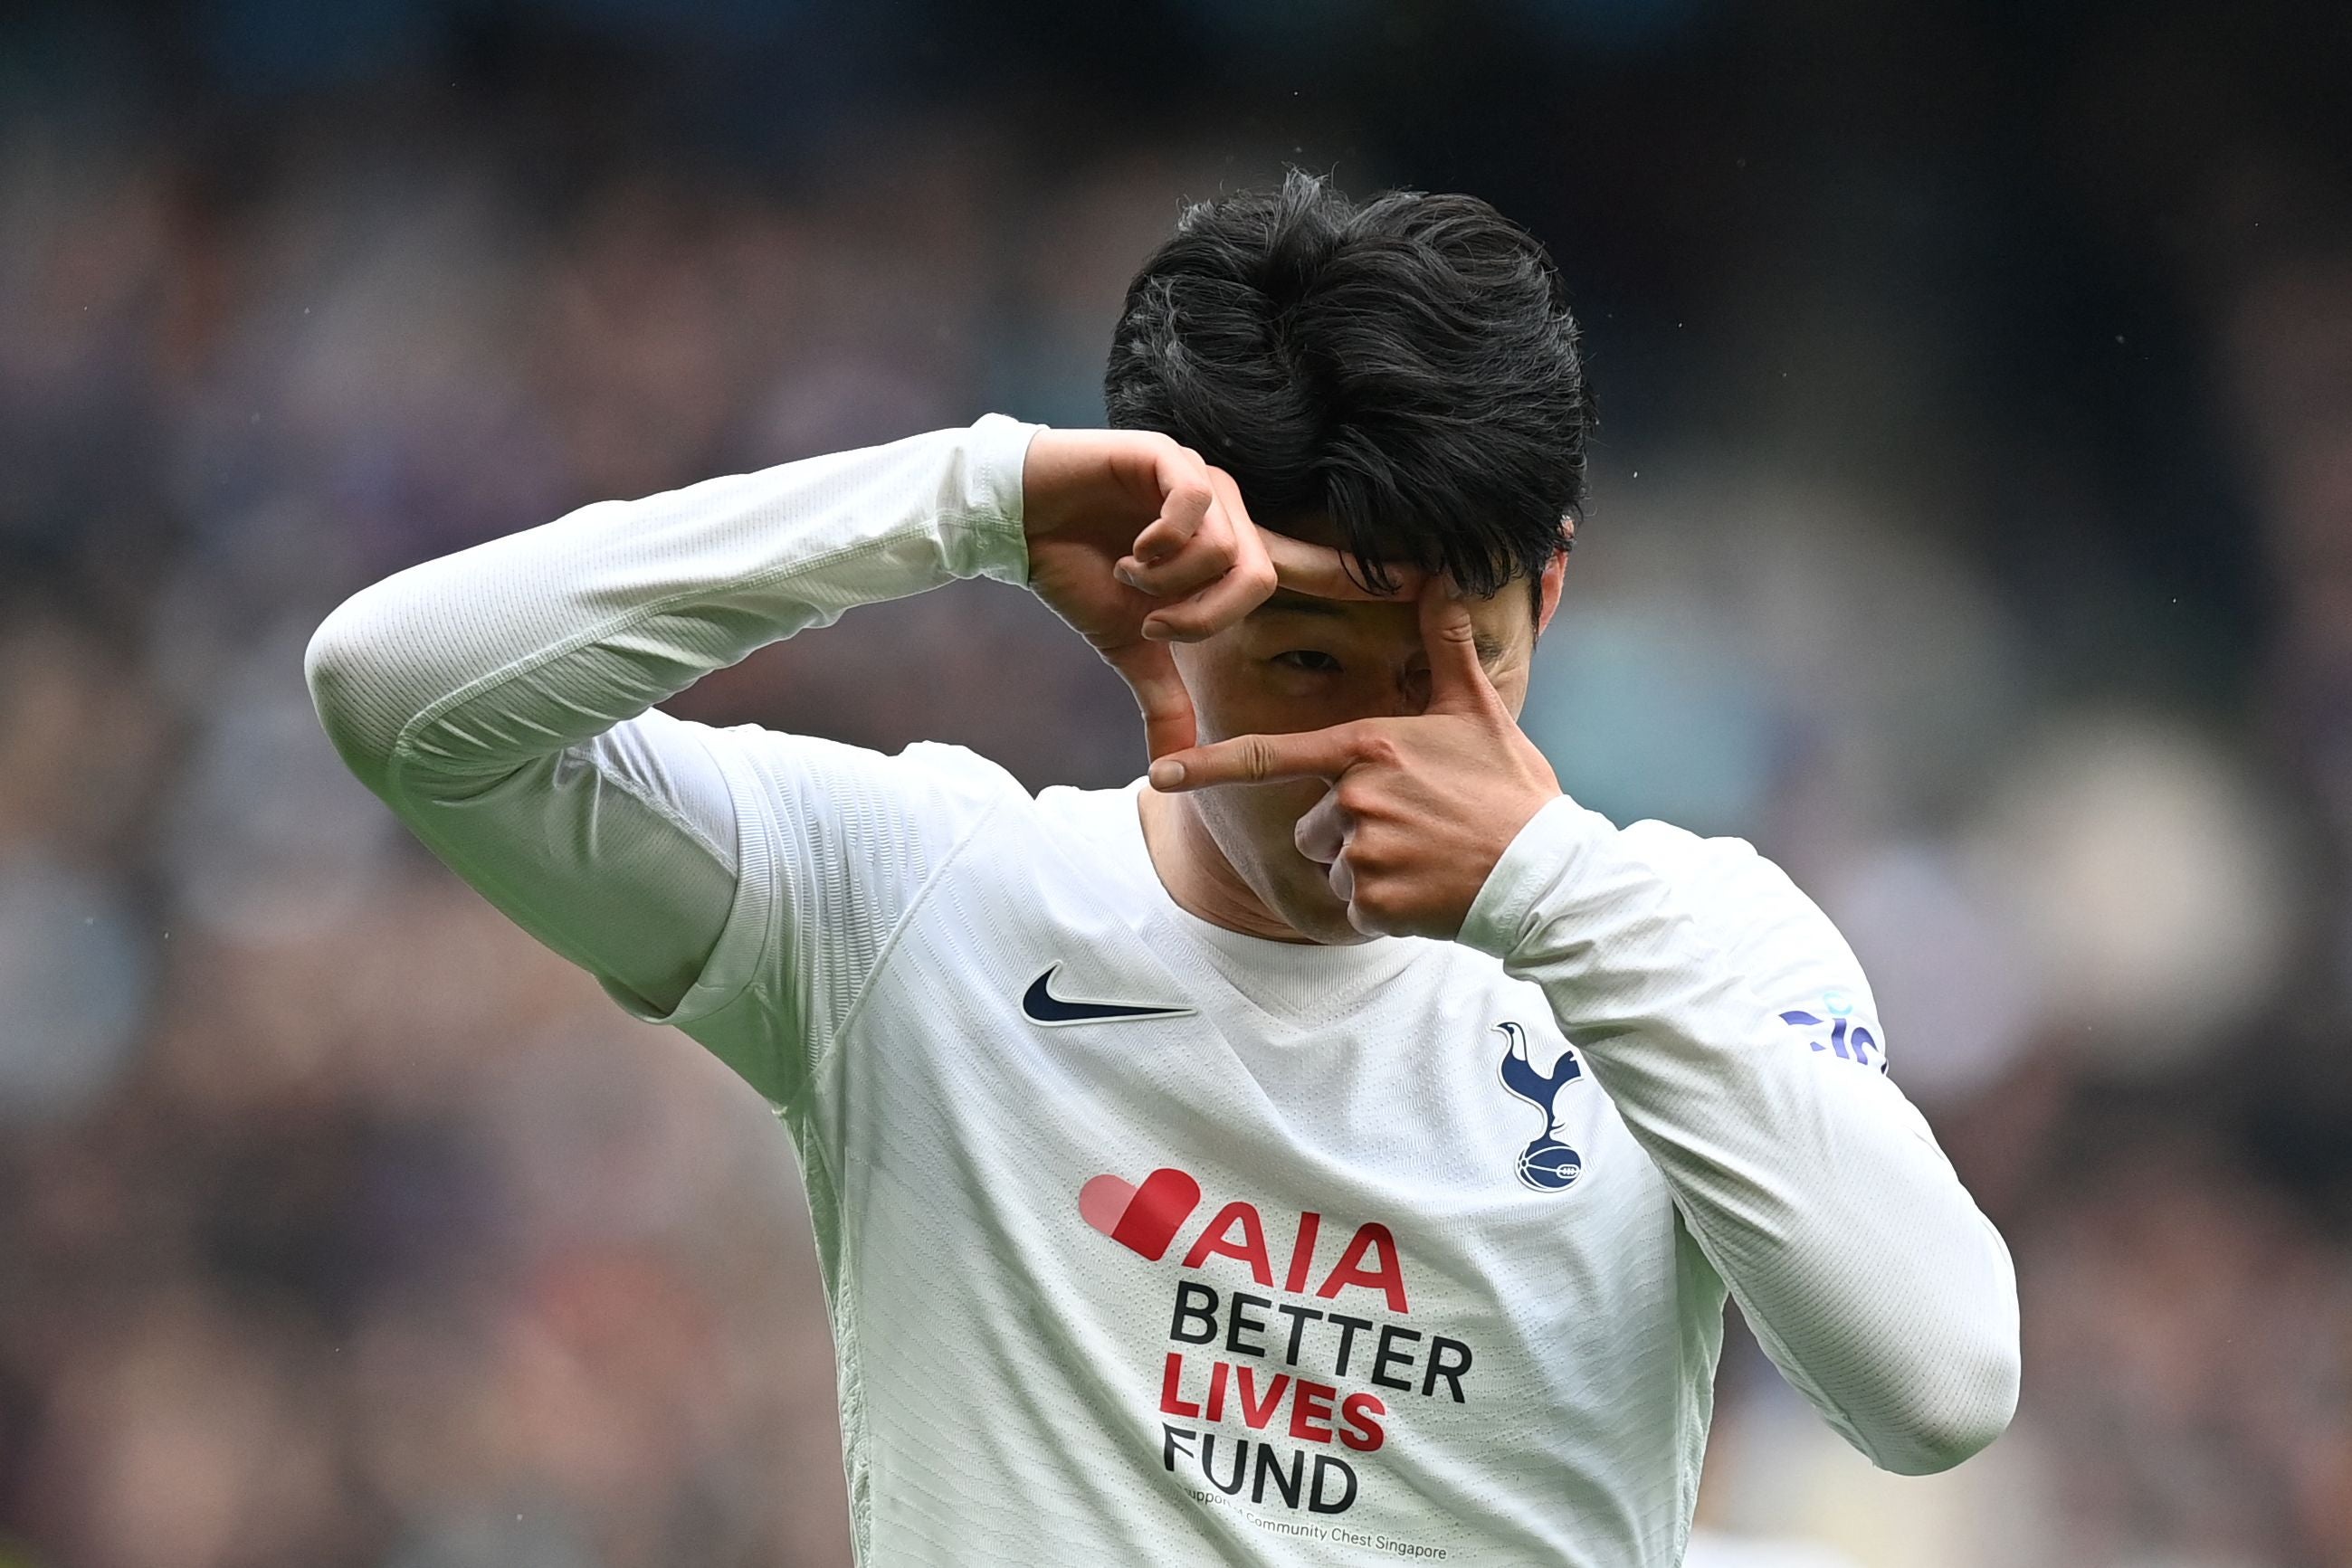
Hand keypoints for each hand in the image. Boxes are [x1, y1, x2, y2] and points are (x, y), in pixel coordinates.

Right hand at [1022, 429, 1403, 758]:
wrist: (1017, 519)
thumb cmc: (1079, 574)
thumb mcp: (1127, 652)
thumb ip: (1163, 702)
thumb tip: (1169, 769)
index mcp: (1233, 549)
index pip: (1314, 566)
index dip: (1366, 576)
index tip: (1430, 582)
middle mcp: (1229, 510)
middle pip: (1259, 575)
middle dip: (1203, 616)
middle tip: (1154, 627)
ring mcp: (1200, 481)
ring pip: (1227, 547)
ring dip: (1174, 583)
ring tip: (1133, 579)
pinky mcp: (1165, 458)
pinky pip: (1192, 507)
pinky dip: (1159, 545)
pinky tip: (1128, 550)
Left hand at [1145, 581, 1562, 939]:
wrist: (1545, 874)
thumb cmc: (1510, 790)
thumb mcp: (1478, 711)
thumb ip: (1446, 646)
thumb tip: (1446, 576)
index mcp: (1367, 746)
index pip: (1270, 755)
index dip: (1207, 766)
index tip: (1157, 775)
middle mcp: (1354, 796)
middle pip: (1312, 825)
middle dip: (1348, 834)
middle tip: (1415, 830)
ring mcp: (1361, 851)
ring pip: (1331, 866)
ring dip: (1366, 871)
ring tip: (1424, 858)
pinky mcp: (1373, 902)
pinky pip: (1351, 907)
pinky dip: (1383, 909)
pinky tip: (1426, 892)